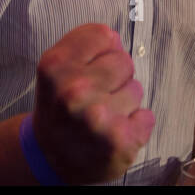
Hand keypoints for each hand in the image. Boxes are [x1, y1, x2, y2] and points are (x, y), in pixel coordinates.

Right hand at [33, 24, 153, 183]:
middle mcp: (74, 89)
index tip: (91, 68)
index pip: (104, 35)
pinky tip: (114, 133)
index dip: (102, 52)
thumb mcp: (56, 69)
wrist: (47, 159)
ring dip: (125, 103)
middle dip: (116, 78)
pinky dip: (137, 126)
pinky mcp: (119, 140)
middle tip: (95, 98)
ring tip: (102, 117)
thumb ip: (83, 46)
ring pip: (136, 89)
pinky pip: (147, 117)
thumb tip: (115, 39)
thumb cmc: (58, 108)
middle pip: (124, 61)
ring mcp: (97, 116)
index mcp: (55, 65)